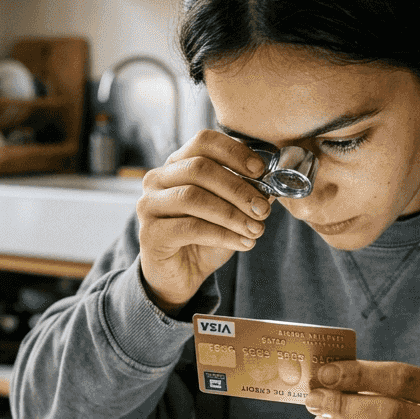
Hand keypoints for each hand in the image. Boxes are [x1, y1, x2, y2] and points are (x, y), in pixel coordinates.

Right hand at [137, 130, 273, 312]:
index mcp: (178, 164)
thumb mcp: (230, 212)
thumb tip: (271, 184)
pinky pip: (190, 227)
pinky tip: (243, 243)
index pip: (204, 142)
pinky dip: (222, 234)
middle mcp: (157, 179)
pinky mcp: (150, 233)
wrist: (180, 276)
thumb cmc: (204, 238)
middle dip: (238, 188)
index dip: (234, 152)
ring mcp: (148, 205)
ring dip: (231, 213)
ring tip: (256, 229)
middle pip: (199, 168)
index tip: (260, 170)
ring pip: (193, 197)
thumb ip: (245, 194)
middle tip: (262, 209)